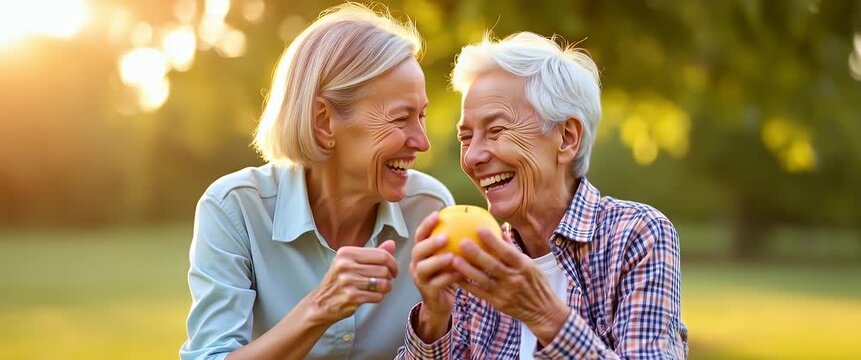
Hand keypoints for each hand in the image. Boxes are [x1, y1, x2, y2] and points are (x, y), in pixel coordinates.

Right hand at [306, 240, 397, 325]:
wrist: (321, 303)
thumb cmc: (337, 282)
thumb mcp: (351, 262)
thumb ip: (372, 253)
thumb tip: (391, 244)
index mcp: (346, 253)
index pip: (381, 254)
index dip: (393, 263)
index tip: (393, 269)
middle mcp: (345, 265)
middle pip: (384, 269)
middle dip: (388, 277)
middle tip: (383, 280)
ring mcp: (348, 281)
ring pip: (383, 283)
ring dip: (385, 288)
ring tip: (378, 288)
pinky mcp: (352, 297)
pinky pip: (378, 296)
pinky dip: (378, 297)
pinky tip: (371, 296)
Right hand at [409, 211, 459, 340]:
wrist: (440, 305)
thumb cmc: (447, 276)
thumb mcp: (450, 259)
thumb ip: (456, 244)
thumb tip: (476, 225)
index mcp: (421, 253)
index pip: (420, 235)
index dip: (426, 224)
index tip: (438, 214)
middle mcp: (416, 264)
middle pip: (418, 250)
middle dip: (430, 242)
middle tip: (445, 237)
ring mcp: (420, 279)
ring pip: (423, 268)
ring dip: (437, 261)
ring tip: (451, 257)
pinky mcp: (427, 292)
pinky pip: (436, 284)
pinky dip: (448, 278)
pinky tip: (461, 274)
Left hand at [452, 229, 570, 344]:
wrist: (543, 311)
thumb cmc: (536, 284)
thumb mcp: (531, 265)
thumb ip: (513, 249)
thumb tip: (501, 230)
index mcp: (524, 266)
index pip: (508, 252)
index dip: (494, 241)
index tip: (480, 229)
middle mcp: (515, 279)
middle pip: (493, 266)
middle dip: (477, 254)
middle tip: (462, 242)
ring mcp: (506, 293)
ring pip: (483, 280)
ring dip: (468, 270)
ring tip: (454, 260)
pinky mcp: (498, 304)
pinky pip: (480, 293)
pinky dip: (468, 286)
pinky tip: (455, 277)